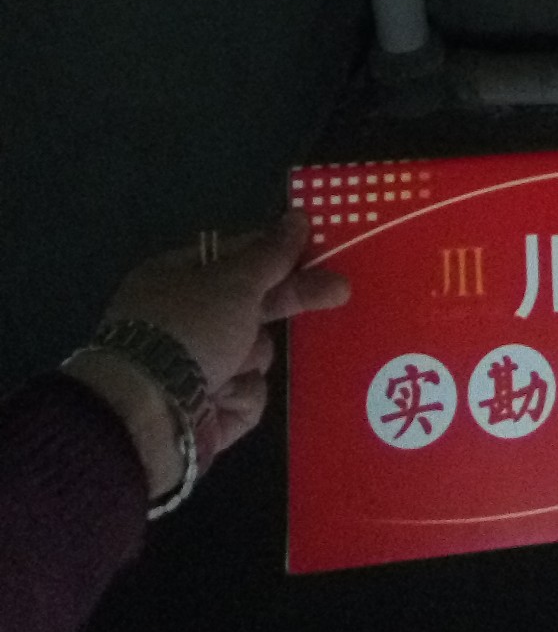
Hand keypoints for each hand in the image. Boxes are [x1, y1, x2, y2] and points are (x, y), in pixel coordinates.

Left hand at [65, 211, 348, 496]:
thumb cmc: (186, 332)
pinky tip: (221, 397)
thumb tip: (299, 216)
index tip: (318, 251)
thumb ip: (272, 253)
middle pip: (253, 304)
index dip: (278, 253)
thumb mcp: (234, 281)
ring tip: (229, 366)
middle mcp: (185, 320)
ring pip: (255, 352)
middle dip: (290, 300)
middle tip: (340, 291)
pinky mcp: (207, 411)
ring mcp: (195, 367)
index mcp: (179, 278)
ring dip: (251, 357)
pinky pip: (246, 393)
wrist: (143, 416)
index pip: (239, 257)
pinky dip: (239, 395)